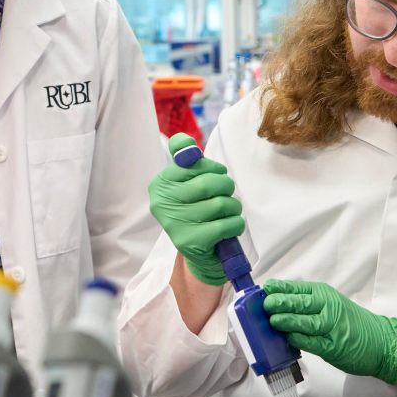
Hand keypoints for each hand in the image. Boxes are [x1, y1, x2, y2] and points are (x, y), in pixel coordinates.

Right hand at [149, 133, 244, 286]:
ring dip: (233, 207)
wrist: (198, 254)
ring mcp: (175, 223)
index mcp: (160, 184)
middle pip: (207, 183)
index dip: (213, 167)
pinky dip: (235, 224)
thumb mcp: (187, 184)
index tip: (216, 175)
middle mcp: (162, 203)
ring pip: (221, 204)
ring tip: (227, 213)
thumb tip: (183, 141)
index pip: (192, 162)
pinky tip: (229, 228)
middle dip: (226, 186)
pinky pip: (226, 224)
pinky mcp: (191, 242)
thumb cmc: (196, 211)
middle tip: (226, 194)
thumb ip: (185, 160)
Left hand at [262, 280, 396, 383]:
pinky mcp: (333, 346)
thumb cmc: (351, 323)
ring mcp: (331, 327)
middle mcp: (327, 307)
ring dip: (287, 320)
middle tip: (265, 304)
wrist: (381, 342)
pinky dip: (299, 339)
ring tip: (272, 320)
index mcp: (324, 294)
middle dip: (280, 302)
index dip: (278, 289)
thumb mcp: (329, 304)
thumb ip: (305, 303)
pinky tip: (288, 338)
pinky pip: (312, 342)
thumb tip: (275, 303)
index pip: (296, 288)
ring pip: (305, 321)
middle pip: (300, 302)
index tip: (264, 289)